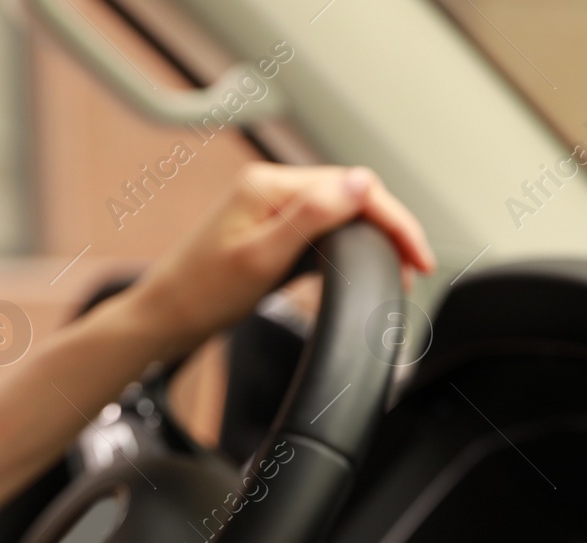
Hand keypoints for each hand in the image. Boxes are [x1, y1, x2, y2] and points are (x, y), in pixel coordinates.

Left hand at [126, 163, 435, 350]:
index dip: (394, 221)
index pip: (353, 188)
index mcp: (269, 186)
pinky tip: (362, 264)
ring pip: (343, 209)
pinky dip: (351, 243)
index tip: (419, 258)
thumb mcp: (263, 257)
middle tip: (417, 268)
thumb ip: (313, 216)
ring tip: (397, 270)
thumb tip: (360, 182)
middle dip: (392, 228)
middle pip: (353, 194)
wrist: (167, 316)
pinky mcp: (272, 224)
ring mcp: (272, 204)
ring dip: (375, 235)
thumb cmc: (204, 293)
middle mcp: (272, 186)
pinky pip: (324, 224)